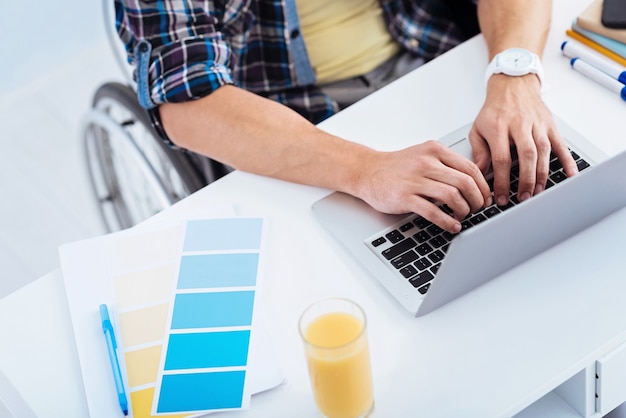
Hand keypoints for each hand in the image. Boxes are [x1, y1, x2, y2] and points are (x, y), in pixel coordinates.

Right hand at [355, 140, 491, 232]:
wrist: (367, 171)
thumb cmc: (396, 167)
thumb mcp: (424, 155)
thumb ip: (446, 164)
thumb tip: (473, 183)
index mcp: (435, 150)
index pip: (470, 168)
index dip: (483, 187)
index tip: (485, 198)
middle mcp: (426, 163)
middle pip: (465, 183)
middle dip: (477, 201)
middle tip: (478, 210)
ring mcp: (415, 180)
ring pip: (453, 196)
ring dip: (464, 211)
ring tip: (464, 217)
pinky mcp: (405, 197)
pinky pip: (434, 211)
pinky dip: (447, 221)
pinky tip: (452, 225)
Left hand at [469, 74, 577, 206]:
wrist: (513, 85)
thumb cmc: (494, 110)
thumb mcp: (478, 129)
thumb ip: (479, 152)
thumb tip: (479, 175)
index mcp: (498, 127)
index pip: (501, 158)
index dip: (502, 181)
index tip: (501, 197)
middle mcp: (519, 125)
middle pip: (526, 155)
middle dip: (526, 180)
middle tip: (523, 198)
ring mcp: (537, 125)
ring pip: (544, 151)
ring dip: (542, 174)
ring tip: (537, 192)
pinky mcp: (550, 125)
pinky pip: (561, 144)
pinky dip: (567, 160)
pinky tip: (570, 174)